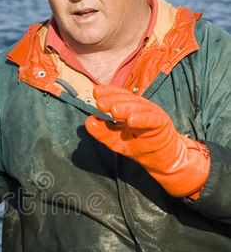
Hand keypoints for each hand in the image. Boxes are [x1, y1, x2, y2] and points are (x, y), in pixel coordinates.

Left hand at [85, 85, 209, 197]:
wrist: (161, 159)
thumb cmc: (140, 146)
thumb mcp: (116, 141)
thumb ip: (102, 132)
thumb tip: (88, 121)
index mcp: (130, 109)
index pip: (118, 97)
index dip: (108, 93)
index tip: (96, 92)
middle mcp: (141, 108)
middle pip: (127, 100)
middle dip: (113, 100)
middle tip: (100, 103)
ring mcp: (152, 114)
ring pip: (138, 108)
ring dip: (126, 108)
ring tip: (113, 110)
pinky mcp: (162, 123)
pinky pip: (152, 120)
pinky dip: (142, 119)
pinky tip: (131, 120)